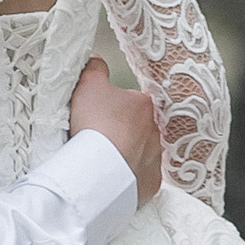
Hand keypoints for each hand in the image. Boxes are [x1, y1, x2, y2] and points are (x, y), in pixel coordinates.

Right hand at [70, 55, 160, 203]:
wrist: (98, 170)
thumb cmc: (95, 125)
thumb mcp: (88, 85)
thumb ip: (95, 68)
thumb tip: (97, 61)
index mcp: (143, 105)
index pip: (130, 101)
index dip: (112, 107)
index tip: (99, 116)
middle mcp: (155, 131)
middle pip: (137, 127)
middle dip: (122, 132)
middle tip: (100, 139)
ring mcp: (155, 159)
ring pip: (141, 152)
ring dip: (127, 154)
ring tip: (104, 160)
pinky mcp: (151, 183)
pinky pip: (141, 177)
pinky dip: (129, 176)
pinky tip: (113, 176)